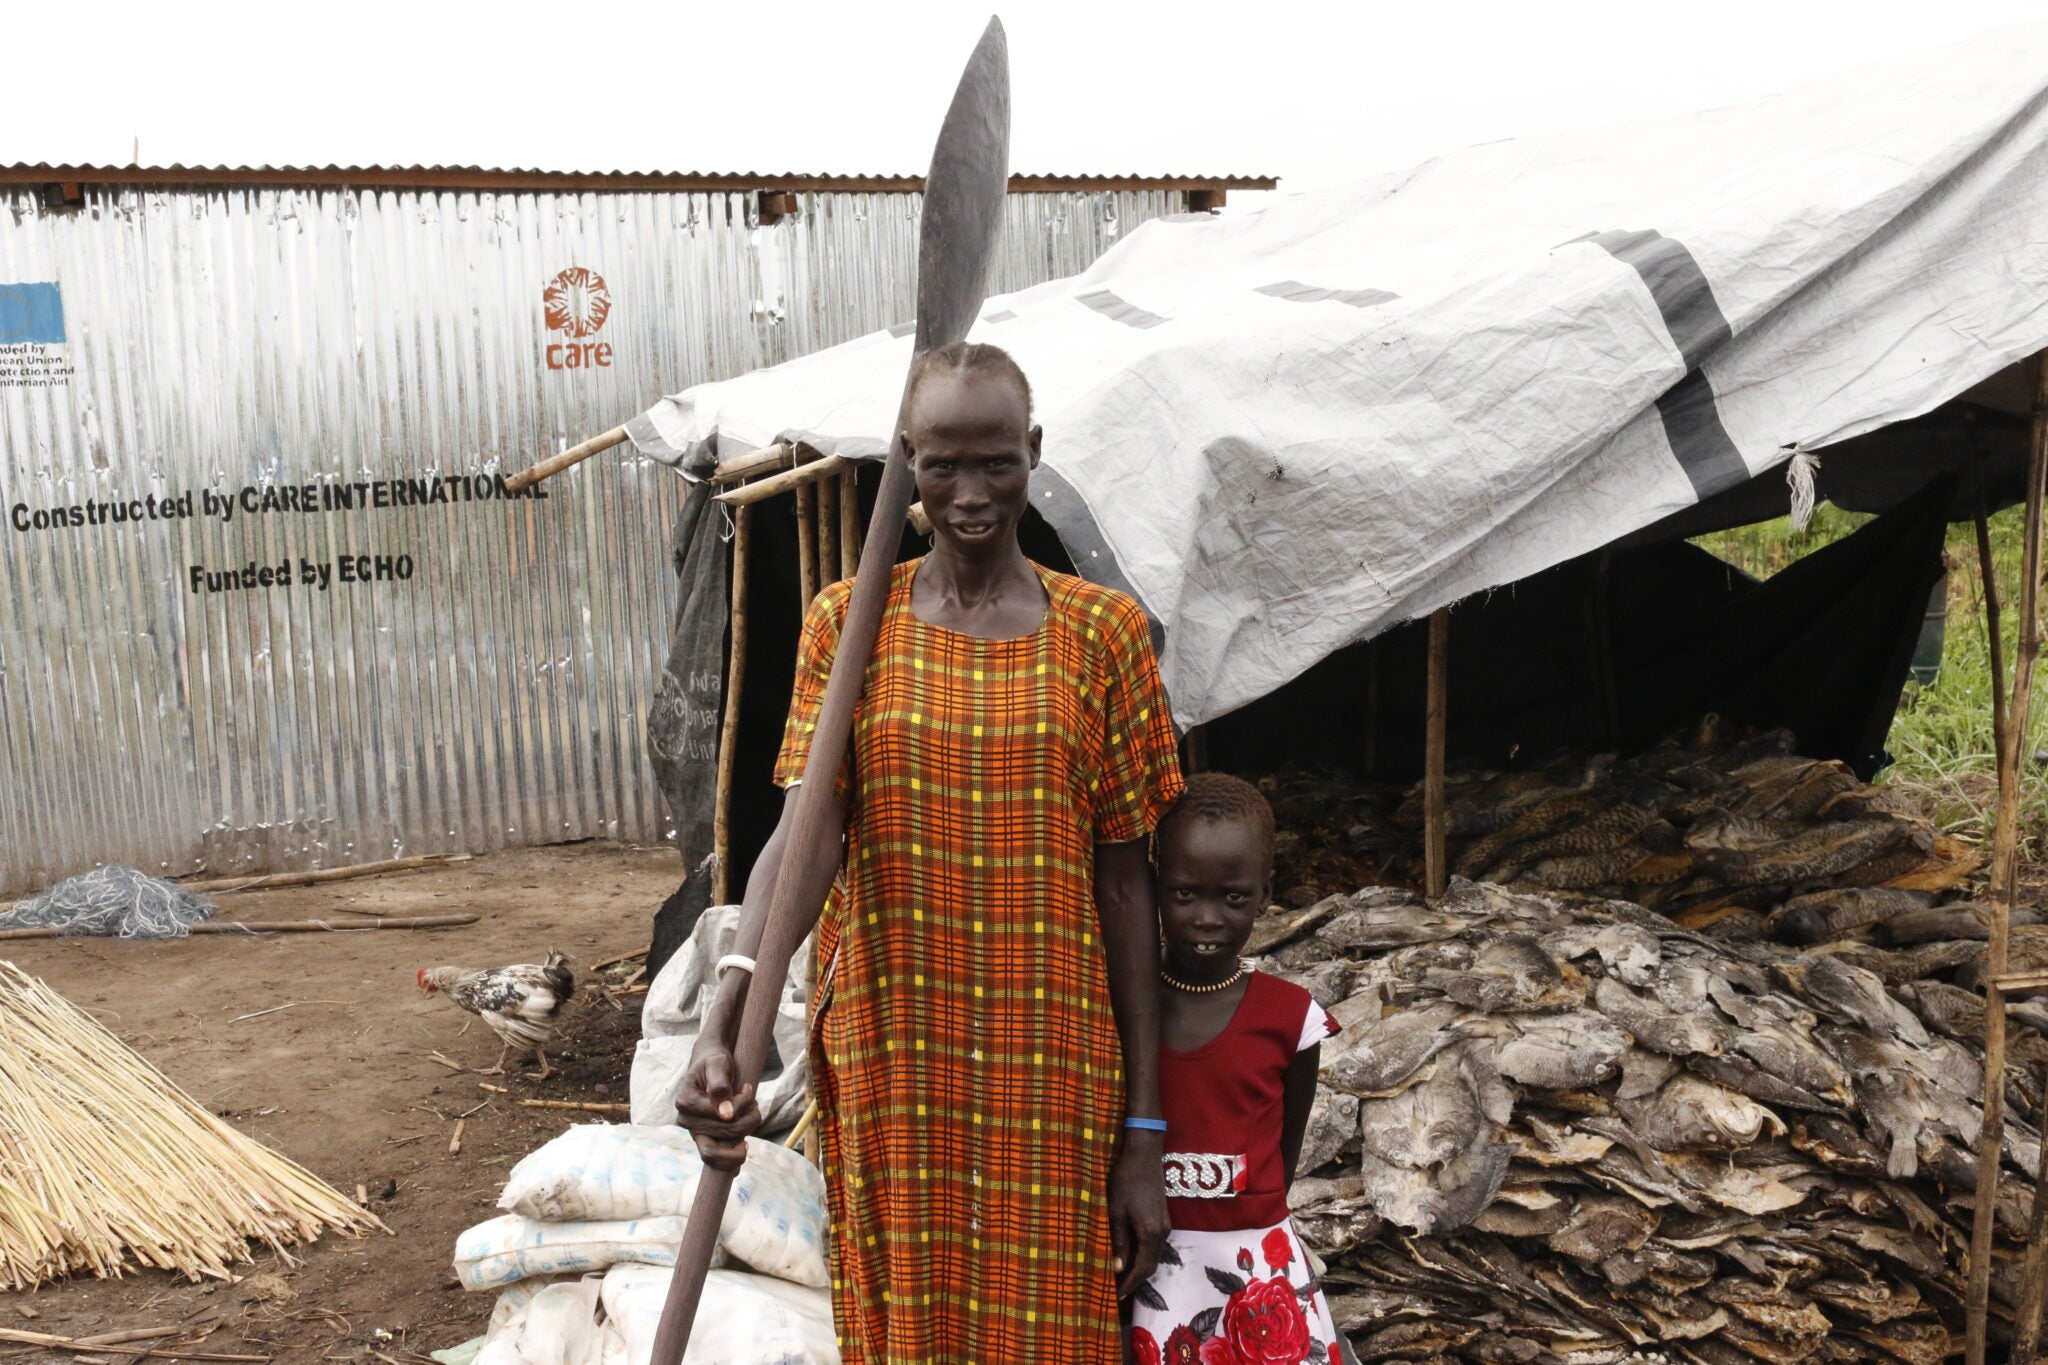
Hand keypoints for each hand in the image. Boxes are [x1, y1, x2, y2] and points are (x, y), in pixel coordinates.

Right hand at [673, 1041, 760, 1171]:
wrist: (710, 1066)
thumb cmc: (714, 1062)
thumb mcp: (718, 1063)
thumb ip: (720, 1084)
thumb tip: (725, 1113)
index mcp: (685, 1102)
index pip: (720, 1116)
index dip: (741, 1105)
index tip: (748, 1089)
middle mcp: (686, 1120)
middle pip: (725, 1134)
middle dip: (748, 1120)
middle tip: (755, 1104)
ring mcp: (694, 1132)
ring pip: (721, 1151)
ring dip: (745, 1133)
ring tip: (752, 1114)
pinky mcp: (704, 1139)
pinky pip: (714, 1160)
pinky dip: (729, 1162)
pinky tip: (739, 1159)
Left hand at [1108, 1132, 1169, 1299]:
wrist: (1144, 1153)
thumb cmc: (1125, 1180)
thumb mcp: (1116, 1211)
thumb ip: (1119, 1240)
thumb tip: (1117, 1269)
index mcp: (1150, 1232)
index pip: (1142, 1268)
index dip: (1130, 1285)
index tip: (1117, 1297)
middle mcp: (1162, 1232)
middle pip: (1150, 1265)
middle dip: (1134, 1280)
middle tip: (1116, 1291)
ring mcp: (1165, 1225)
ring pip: (1153, 1256)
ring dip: (1139, 1268)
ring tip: (1120, 1277)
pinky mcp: (1162, 1218)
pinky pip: (1154, 1245)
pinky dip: (1142, 1256)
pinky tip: (1129, 1256)